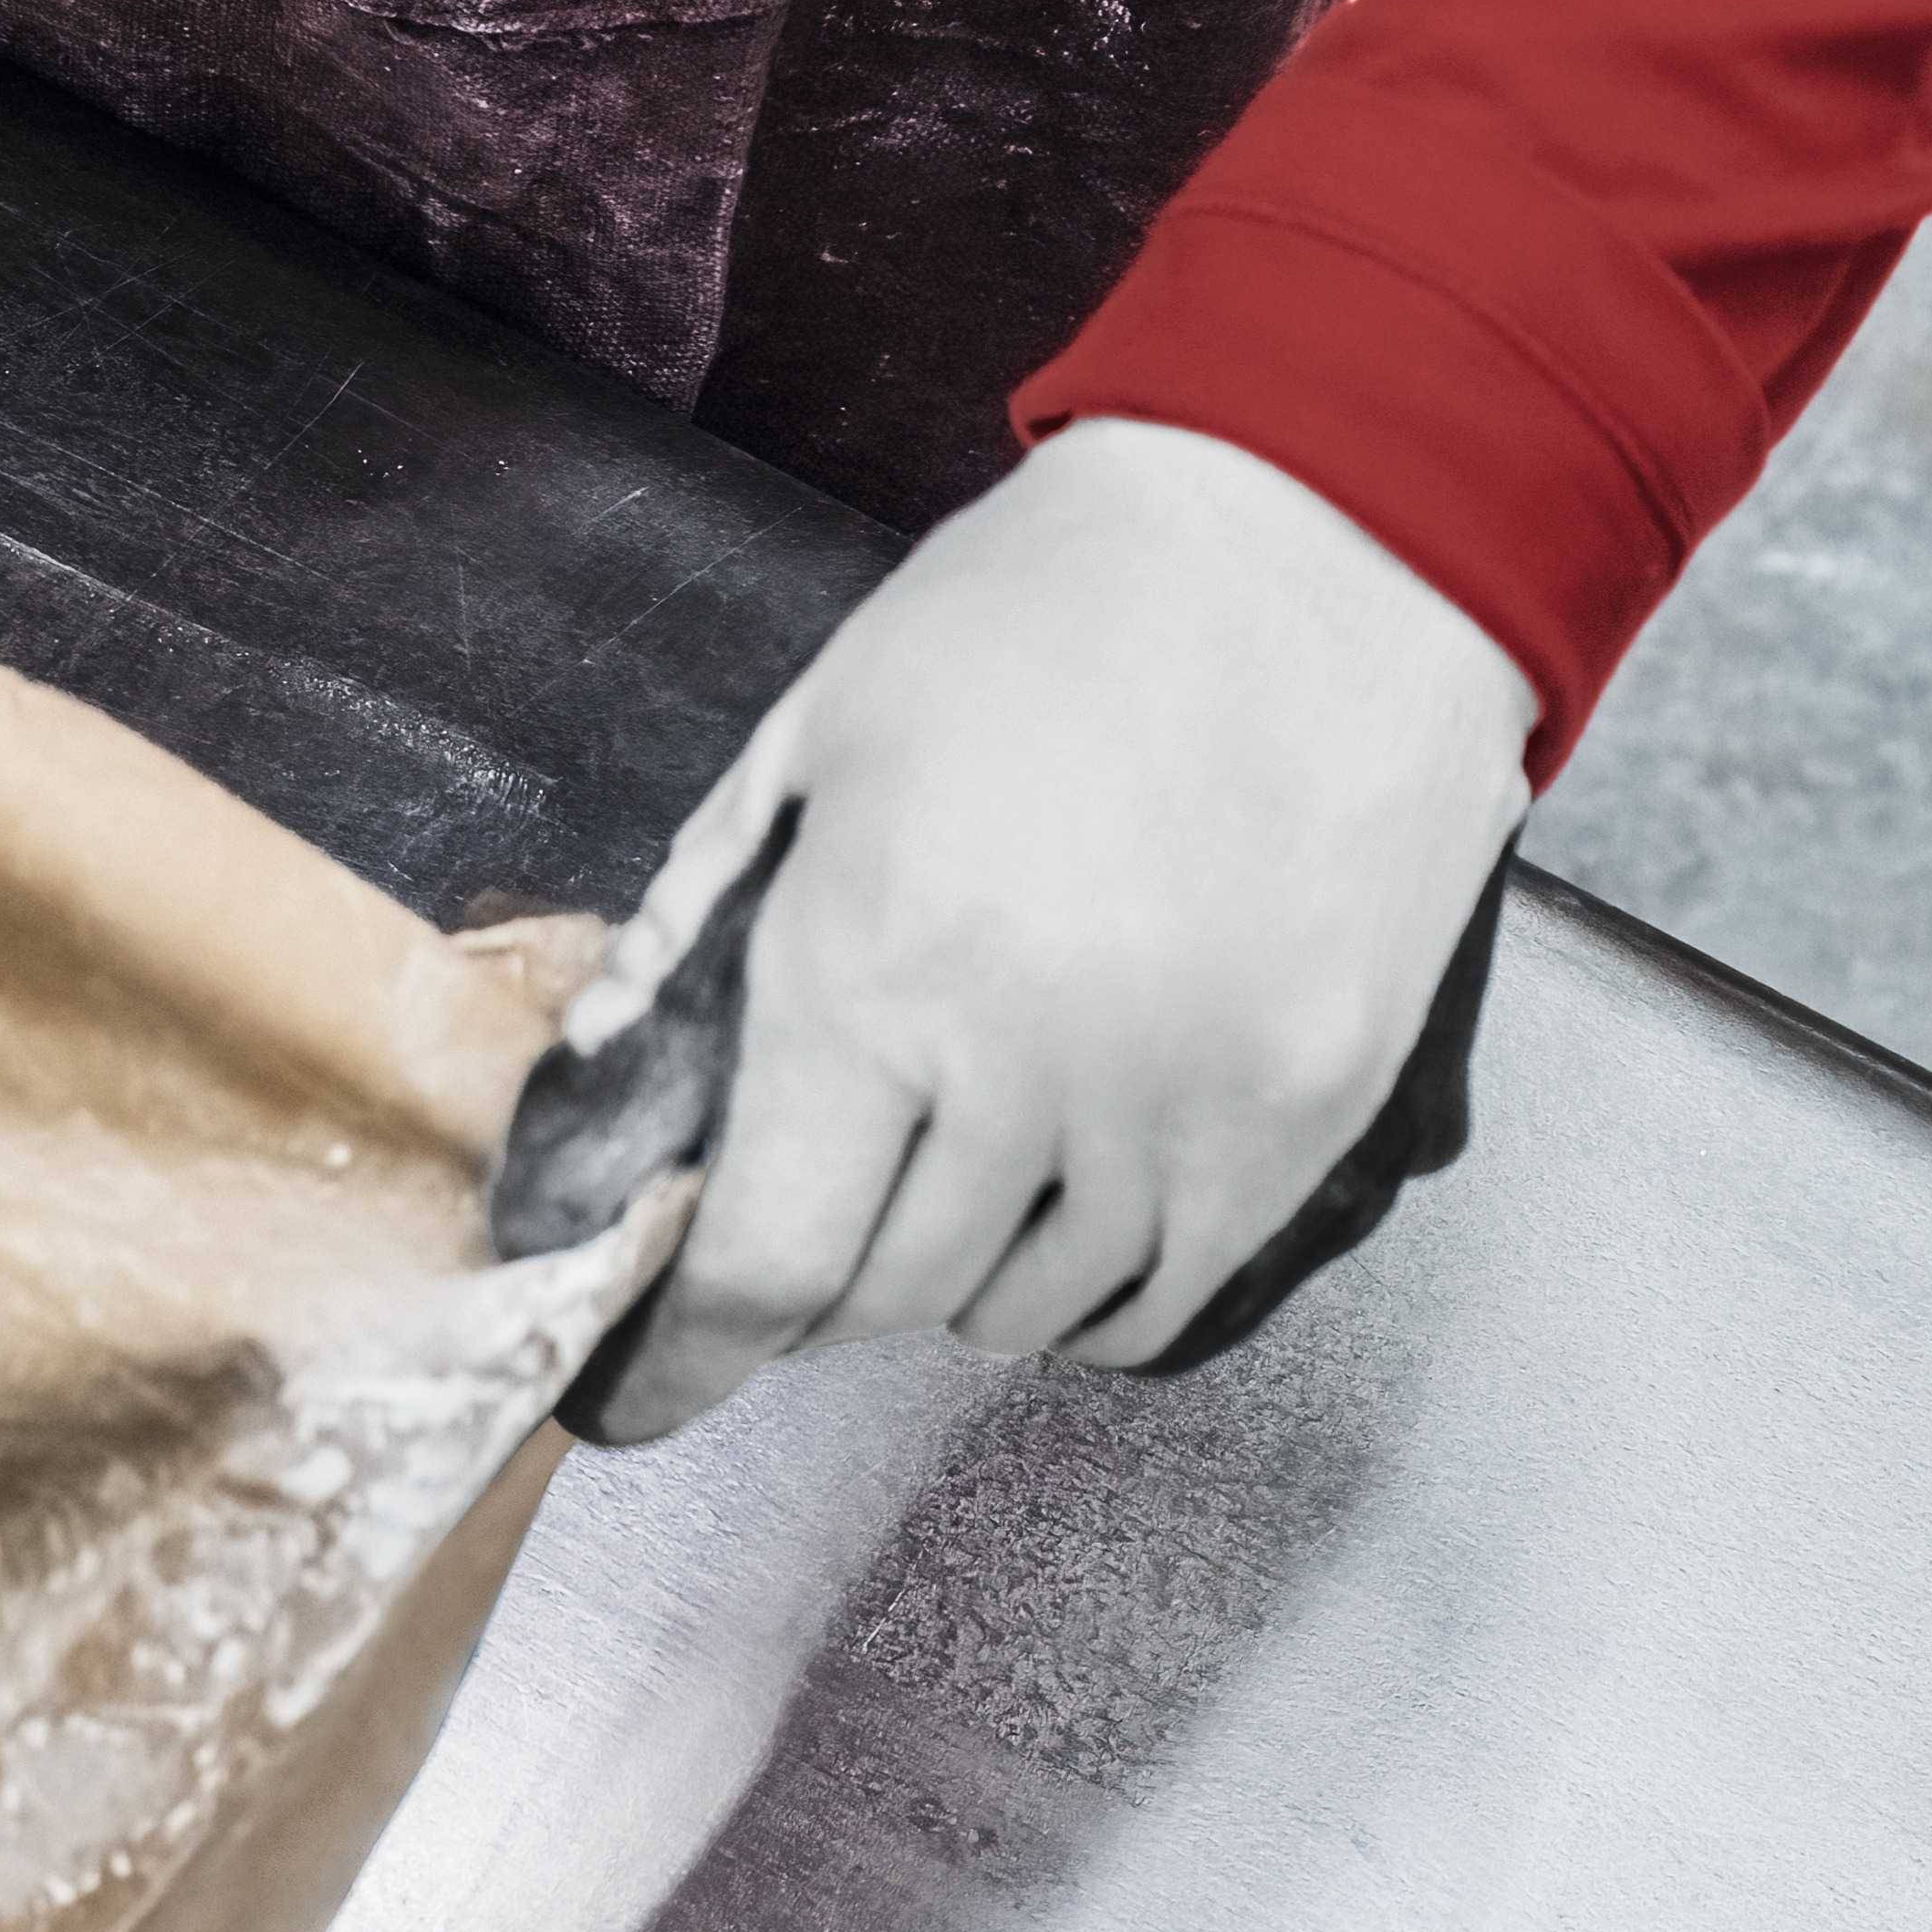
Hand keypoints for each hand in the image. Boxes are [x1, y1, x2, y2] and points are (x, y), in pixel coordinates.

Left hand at [574, 419, 1532, 1442]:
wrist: (1328, 538)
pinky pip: (1168, 1294)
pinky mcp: (1308, 1116)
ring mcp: (1187, 1104)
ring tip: (939, 1182)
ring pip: (1023, 1308)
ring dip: (949, 1278)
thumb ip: (697, 921)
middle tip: (801, 1219)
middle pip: (883, 1292)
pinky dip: (1087, 1293)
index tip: (641, 1393)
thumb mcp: (815, 739)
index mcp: (876, 969)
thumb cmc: (1047, 616)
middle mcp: (1031, 1067)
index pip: (762, 1258)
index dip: (685, 1353)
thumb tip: (604, 1071)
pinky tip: (1051, 1221)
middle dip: (813, 1281)